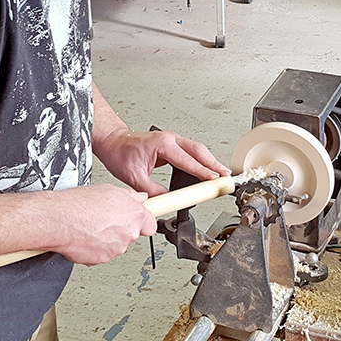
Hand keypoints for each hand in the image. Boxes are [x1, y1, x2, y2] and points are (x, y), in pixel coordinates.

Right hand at [50, 185, 156, 265]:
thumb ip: (130, 196)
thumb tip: (140, 198)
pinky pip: (102, 253)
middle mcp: (129, 234)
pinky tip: (85, 235)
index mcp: (135, 215)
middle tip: (105, 218)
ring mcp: (116, 248)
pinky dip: (95, 247)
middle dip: (121, 228)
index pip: (151, 225)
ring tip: (91, 225)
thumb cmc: (80, 204)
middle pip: (132, 234)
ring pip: (116, 244)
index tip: (139, 220)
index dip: (143, 222)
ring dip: (107, 238)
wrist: (59, 220)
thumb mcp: (109, 189)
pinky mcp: (102, 259)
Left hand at [95, 129, 229, 195]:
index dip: (203, 171)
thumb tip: (168, 201)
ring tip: (221, 175)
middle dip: (214, 165)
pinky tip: (207, 169)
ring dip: (210, 162)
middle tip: (226, 177)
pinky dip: (201, 160)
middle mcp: (170, 139)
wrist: (113, 142)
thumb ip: (153, 190)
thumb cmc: (120, 153)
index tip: (215, 180)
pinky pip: (191, 151)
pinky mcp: (172, 144)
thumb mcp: (134, 177)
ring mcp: (172, 139)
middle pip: (199, 151)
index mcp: (162, 144)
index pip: (188, 160)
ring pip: (197, 149)